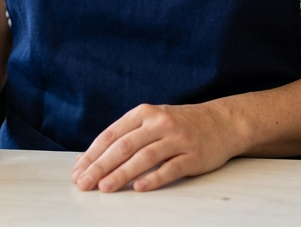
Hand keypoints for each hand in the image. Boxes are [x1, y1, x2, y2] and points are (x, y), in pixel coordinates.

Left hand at [70, 102, 241, 192]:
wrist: (223, 122)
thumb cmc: (180, 124)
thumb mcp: (152, 121)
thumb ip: (124, 137)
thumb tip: (88, 159)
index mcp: (145, 113)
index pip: (112, 134)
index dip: (92, 154)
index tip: (78, 171)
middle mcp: (159, 123)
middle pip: (124, 146)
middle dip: (100, 166)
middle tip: (84, 183)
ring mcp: (177, 139)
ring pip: (144, 157)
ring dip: (122, 174)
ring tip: (104, 187)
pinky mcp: (193, 155)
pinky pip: (170, 168)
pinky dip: (153, 178)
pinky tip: (138, 188)